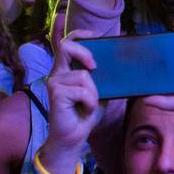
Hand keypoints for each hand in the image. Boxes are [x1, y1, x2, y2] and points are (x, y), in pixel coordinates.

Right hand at [44, 32, 101, 150]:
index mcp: (66, 70)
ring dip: (93, 92)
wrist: (73, 138)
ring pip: (82, 74)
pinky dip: (90, 102)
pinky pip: (83, 90)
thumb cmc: (85, 115)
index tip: (96, 36)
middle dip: (85, 53)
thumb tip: (119, 62)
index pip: (66, 43)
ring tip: (88, 105)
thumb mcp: (99, 92)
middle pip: (65, 46)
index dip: (79, 35)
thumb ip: (101, 77)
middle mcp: (57, 73)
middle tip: (95, 67)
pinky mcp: (56, 93)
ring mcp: (54, 82)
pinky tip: (84, 111)